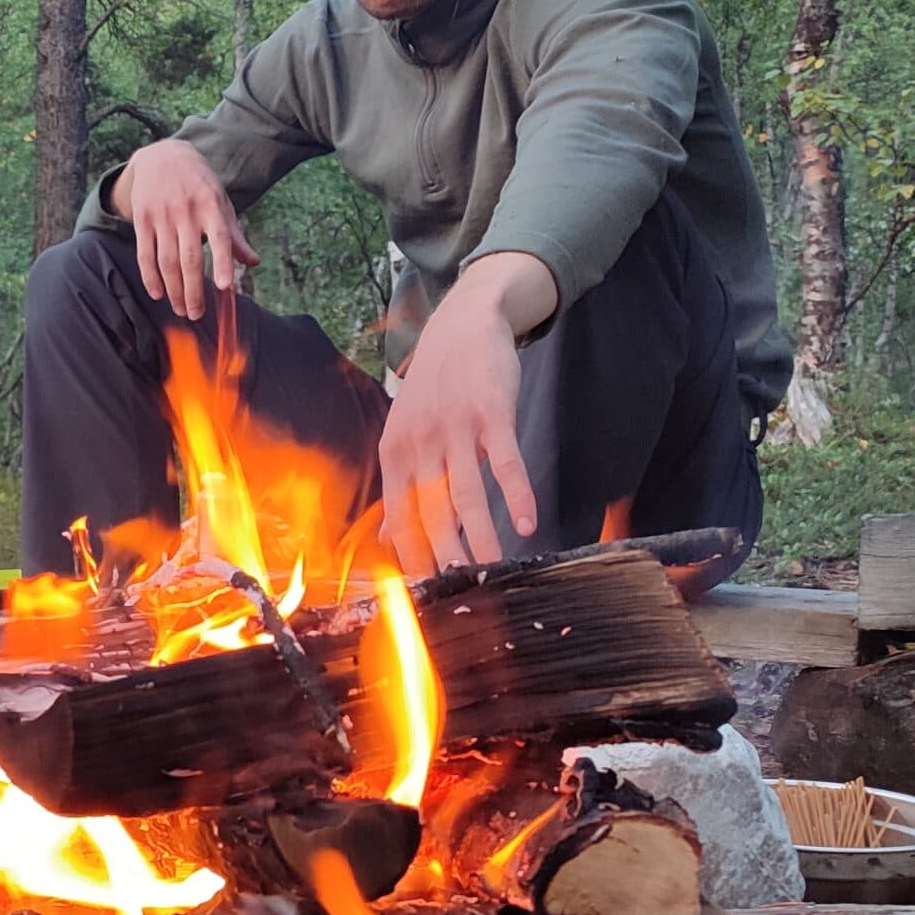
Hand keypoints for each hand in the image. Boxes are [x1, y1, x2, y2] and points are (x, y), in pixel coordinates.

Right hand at [113, 138, 257, 319]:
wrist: (162, 156)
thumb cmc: (198, 184)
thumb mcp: (220, 202)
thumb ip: (234, 234)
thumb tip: (252, 263)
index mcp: (211, 205)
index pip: (219, 237)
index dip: (222, 262)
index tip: (225, 287)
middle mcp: (186, 210)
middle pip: (189, 258)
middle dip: (193, 290)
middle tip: (196, 314)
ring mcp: (162, 215)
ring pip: (167, 261)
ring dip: (173, 290)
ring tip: (180, 309)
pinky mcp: (142, 219)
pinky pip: (145, 255)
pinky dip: (150, 277)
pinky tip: (158, 294)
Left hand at [378, 253, 552, 573]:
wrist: (463, 324)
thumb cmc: (435, 388)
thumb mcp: (406, 433)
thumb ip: (401, 485)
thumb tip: (389, 537)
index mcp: (395, 452)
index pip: (400, 514)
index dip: (413, 554)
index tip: (427, 590)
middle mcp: (420, 442)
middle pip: (432, 510)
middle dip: (446, 555)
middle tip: (461, 590)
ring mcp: (455, 426)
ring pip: (467, 493)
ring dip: (480, 534)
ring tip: (493, 567)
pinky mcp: (491, 412)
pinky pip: (504, 462)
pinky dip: (516, 494)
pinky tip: (526, 522)